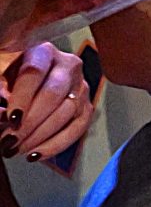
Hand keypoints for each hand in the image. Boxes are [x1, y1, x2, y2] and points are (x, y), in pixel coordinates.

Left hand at [2, 42, 92, 164]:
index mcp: (43, 52)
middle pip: (54, 94)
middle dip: (30, 122)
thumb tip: (4, 116)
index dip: (22, 97)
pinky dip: (55, 145)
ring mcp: (81, 86)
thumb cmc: (11, 77)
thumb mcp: (0, 75)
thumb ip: (0, 91)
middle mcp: (68, 66)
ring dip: (39, 136)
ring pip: (66, 113)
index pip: (34, 72)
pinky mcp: (86, 106)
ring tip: (16, 149)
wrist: (28, 83)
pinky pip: (77, 128)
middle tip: (9, 140)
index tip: (9, 119)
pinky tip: (35, 154)